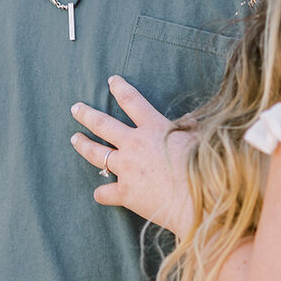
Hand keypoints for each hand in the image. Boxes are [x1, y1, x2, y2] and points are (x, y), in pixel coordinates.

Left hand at [70, 76, 193, 233]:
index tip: (112, 81)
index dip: (120, 89)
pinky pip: (105, 192)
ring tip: (75, 139)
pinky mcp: (125, 193)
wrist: (199, 199)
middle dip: (87, 114)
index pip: (132, 102)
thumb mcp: (200, 138)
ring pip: (96, 154)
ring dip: (83, 145)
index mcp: (153, 127)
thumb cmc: (205, 166)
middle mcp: (134, 145)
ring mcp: (126, 169)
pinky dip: (102, 193)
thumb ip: (190, 127)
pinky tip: (99, 194)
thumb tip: (189, 118)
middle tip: (75, 108)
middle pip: (103, 124)